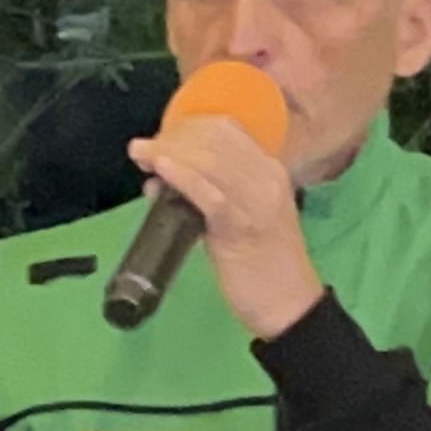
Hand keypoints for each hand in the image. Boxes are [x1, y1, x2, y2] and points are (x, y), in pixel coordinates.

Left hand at [129, 114, 322, 337]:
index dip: (188, 125)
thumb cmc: (265, 264)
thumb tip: (170, 176)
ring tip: (141, 155)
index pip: (228, 130)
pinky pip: (207, 192)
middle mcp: (267, 179)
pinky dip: (181, 177)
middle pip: (214, 139)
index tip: (163, 138)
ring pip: (207, 161)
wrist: (289, 305)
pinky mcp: (240, 226)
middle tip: (144, 150)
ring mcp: (255, 202)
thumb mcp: (246, 215)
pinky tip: (161, 170)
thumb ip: (217, 192)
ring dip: (167, 153)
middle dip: (172, 138)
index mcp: (271, 172)